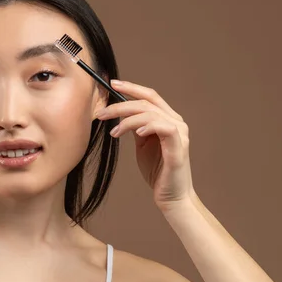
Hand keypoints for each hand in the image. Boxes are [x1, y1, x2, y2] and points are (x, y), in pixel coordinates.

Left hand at [94, 80, 194, 212]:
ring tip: (114, 132)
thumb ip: (136, 127)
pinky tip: (136, 132)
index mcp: (168, 119)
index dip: (131, 88)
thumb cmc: (157, 171)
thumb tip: (121, 114)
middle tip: (102, 113)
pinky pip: (164, 128)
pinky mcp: (179, 148)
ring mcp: (180, 134)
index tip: (112, 84)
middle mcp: (176, 122)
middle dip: (120, 105)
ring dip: (127, 120)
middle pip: (147, 102)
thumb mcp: (143, 144)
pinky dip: (148, 126)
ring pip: (151, 113)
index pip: (150, 96)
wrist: (172, 196)